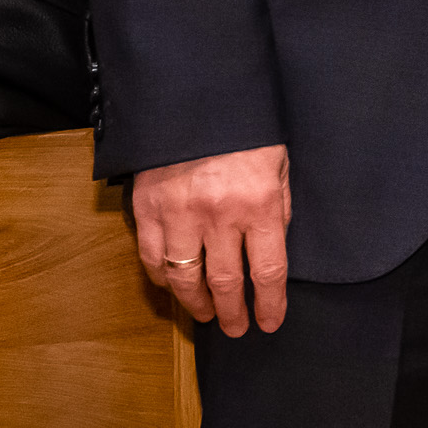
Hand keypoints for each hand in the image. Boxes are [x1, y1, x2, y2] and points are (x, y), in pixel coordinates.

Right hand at [132, 144, 291, 334]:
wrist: (197, 98)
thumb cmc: (247, 131)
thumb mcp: (279, 165)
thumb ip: (278, 209)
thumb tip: (271, 249)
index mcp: (260, 203)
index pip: (268, 269)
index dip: (270, 303)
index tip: (270, 322)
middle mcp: (219, 215)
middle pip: (226, 281)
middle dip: (233, 312)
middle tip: (236, 329)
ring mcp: (179, 214)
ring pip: (184, 278)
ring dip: (195, 303)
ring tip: (205, 315)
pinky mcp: (147, 209)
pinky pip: (153, 257)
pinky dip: (162, 279)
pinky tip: (174, 287)